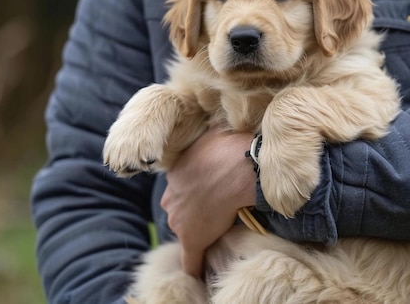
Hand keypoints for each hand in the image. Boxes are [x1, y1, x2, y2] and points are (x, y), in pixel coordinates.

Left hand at [160, 127, 255, 276]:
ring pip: (185, 229)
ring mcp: (180, 220)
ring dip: (199, 231)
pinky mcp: (193, 239)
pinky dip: (194, 267)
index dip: (194, 191)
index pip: (180, 188)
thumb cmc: (229, 147)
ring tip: (217, 230)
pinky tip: (197, 274)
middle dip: (193, 209)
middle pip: (178, 209)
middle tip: (215, 208)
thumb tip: (216, 134)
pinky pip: (190, 260)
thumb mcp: (210, 136)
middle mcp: (171, 197)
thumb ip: (206, 143)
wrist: (239, 167)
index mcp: (175, 173)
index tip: (206, 192)